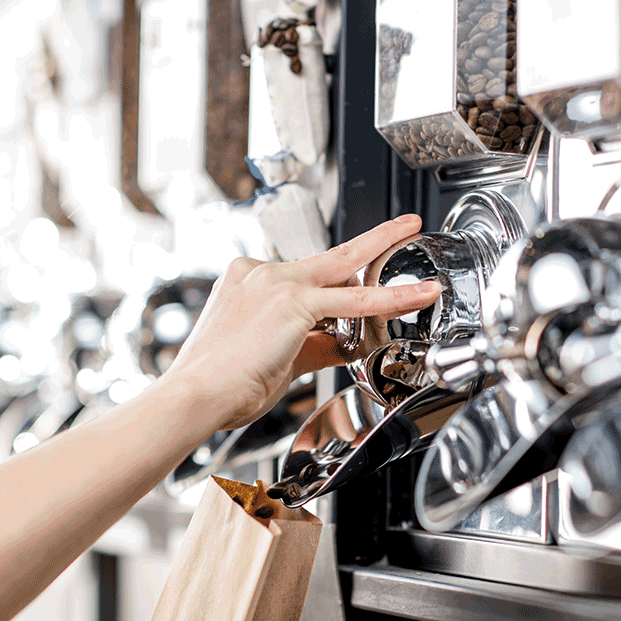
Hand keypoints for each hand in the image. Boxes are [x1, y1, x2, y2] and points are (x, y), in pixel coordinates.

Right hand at [167, 215, 438, 429]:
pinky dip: (392, 299)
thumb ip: (316, 347)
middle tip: (406, 225)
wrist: (196, 395)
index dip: (343, 285)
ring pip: (349, 270)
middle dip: (376, 239)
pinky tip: (417, 296)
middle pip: (334, 254)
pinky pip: (357, 300)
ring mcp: (276, 282)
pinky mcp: (293, 301)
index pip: (310, 277)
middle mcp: (261, 272)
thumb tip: (346, 346)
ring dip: (391, 270)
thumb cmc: (223, 385)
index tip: (362, 281)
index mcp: (248, 280)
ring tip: (424, 281)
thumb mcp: (277, 360)